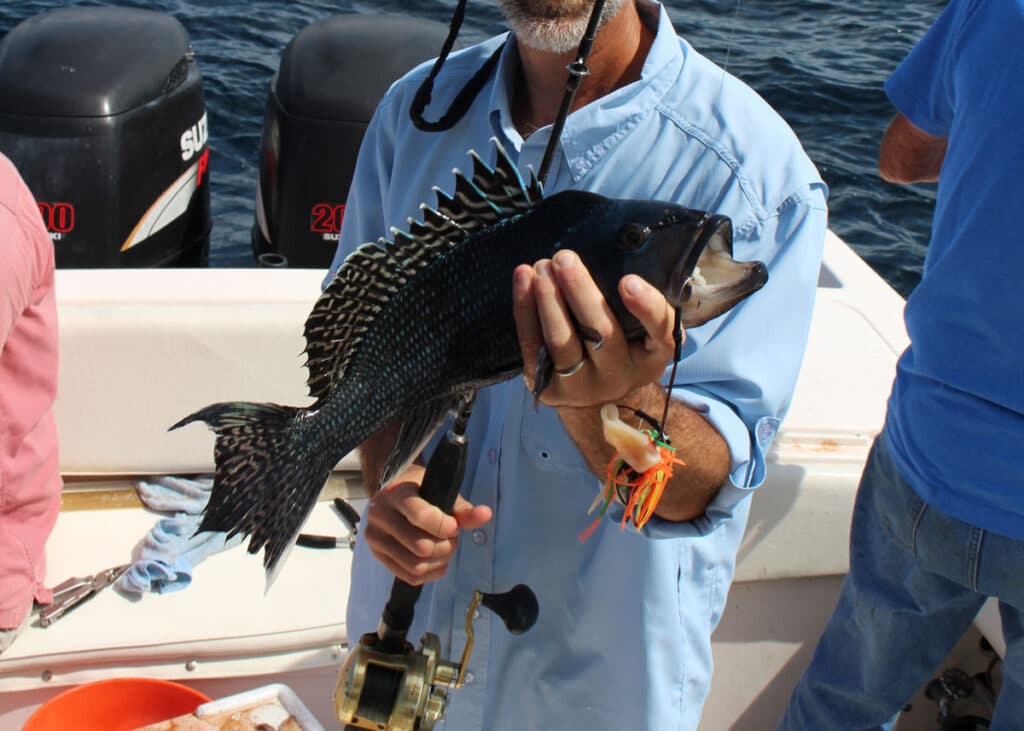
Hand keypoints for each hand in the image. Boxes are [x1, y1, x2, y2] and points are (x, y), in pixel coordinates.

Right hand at [363, 463, 492, 584]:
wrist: (393, 496)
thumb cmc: (422, 492)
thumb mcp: (441, 493)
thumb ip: (462, 508)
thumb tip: (486, 514)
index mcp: (396, 494)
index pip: (422, 516)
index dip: (445, 526)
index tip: (453, 526)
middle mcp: (380, 516)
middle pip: (421, 546)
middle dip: (445, 546)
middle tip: (451, 537)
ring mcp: (375, 539)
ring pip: (415, 565)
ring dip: (439, 561)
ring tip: (444, 548)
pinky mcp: (378, 557)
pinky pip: (410, 577)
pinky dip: (431, 572)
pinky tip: (436, 560)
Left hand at [512, 249, 681, 407]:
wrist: (599, 402)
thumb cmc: (627, 351)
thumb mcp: (650, 335)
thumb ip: (650, 304)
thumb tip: (629, 268)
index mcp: (650, 357)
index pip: (659, 331)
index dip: (646, 307)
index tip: (628, 281)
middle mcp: (618, 375)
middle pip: (601, 333)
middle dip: (580, 292)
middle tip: (565, 258)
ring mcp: (580, 385)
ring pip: (561, 342)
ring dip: (548, 300)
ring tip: (541, 267)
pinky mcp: (547, 386)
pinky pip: (533, 344)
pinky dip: (525, 310)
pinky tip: (523, 278)